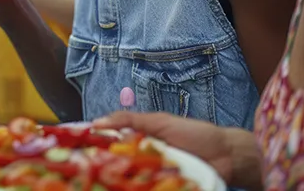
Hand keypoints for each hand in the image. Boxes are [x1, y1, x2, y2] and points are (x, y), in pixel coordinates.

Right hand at [94, 112, 238, 184]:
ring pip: (128, 180)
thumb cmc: (195, 134)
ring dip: (119, 180)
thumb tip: (98, 121)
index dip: (93, 146)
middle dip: (103, 167)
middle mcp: (142, 160)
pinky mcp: (160, 188)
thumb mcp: (160, 121)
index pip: (110, 144)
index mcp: (138, 140)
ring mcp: (151, 176)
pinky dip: (134, 188)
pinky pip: (143, 189)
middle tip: (88, 170)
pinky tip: (123, 187)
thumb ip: (130, 120)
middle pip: (115, 165)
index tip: (77, 148)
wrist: (226, 156)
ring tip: (103, 181)